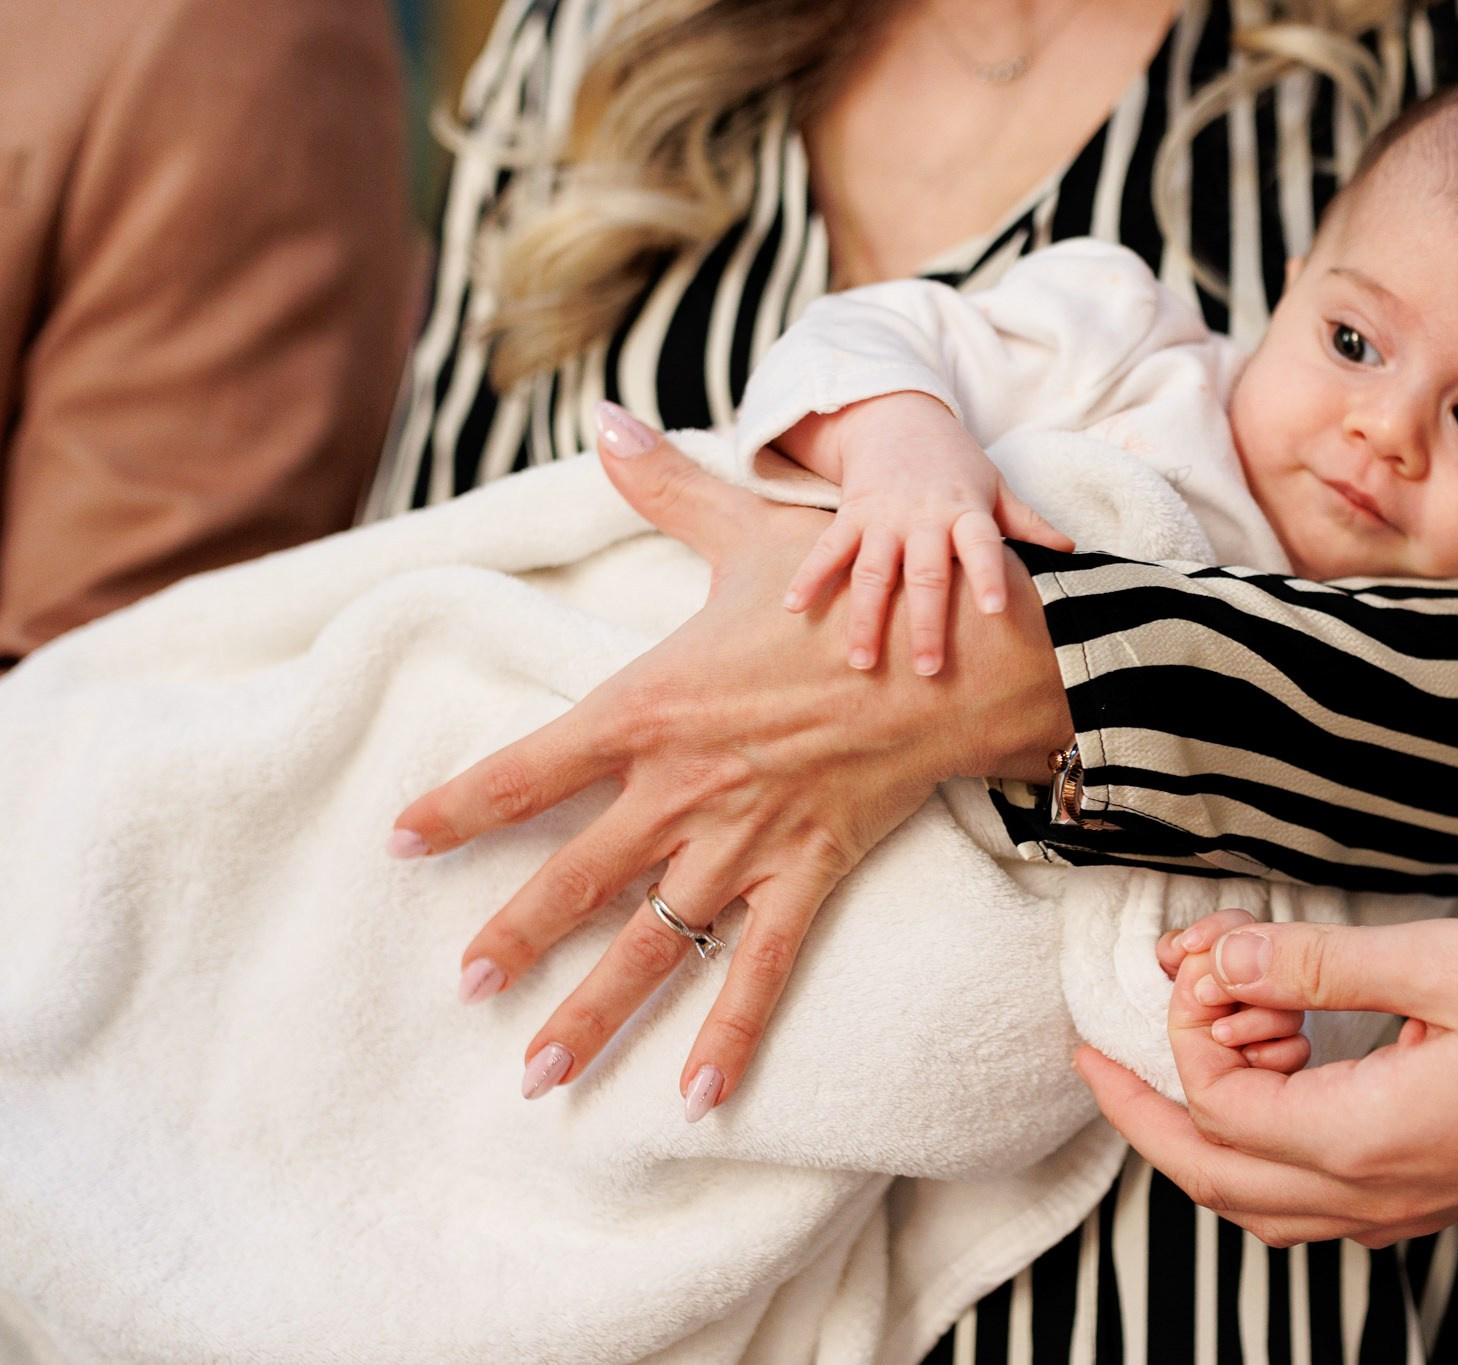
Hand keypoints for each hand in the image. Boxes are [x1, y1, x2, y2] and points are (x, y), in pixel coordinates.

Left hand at [395, 403, 1073, 1113]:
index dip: (458, 806)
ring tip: (537, 1074)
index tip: (399, 840)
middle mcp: (684, 788)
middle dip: (512, 938)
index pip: (529, 767)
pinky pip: (762, 966)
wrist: (955, 655)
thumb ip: (666, 485)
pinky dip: (731, 1032)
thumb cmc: (847, 591)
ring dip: (595, 1010)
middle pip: (575, 877)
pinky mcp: (807, 872)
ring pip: (655, 939)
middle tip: (462, 988)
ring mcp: (745, 841)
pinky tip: (696, 1096)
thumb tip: (605, 416)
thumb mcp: (751, 533)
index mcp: (652, 707)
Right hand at [777, 394, 1071, 675]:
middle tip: (927, 669)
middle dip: (923, 623)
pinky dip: (810, 576)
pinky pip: (827, 549)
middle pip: (924, 575)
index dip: (988, 575)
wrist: (897, 416)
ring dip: (865, 619)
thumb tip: (1072, 550)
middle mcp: (923, 518)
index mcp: (965, 511)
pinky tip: (795, 608)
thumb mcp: (995, 485)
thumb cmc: (954, 462)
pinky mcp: (850, 516)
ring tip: (861, 662)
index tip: (994, 610)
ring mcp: (882, 519)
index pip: (981, 545)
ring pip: (872, 573)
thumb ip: (1028, 521)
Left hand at [1077, 917, 1457, 1246]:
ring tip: (1194, 1051)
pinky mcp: (1426, 1193)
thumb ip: (1315, 962)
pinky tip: (1276, 1078)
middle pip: (1211, 1176)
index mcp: (1361, 1139)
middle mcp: (1370, 1192)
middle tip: (1094, 1058)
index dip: (1189, 1031)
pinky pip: (1307, 1198)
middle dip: (1141, 1113)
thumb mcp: (1437, 961)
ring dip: (1202, 1131)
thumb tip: (1220, 956)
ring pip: (1254, 1199)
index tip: (1210, 958)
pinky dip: (1262, 1144)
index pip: (1215, 1103)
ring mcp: (1400, 1205)